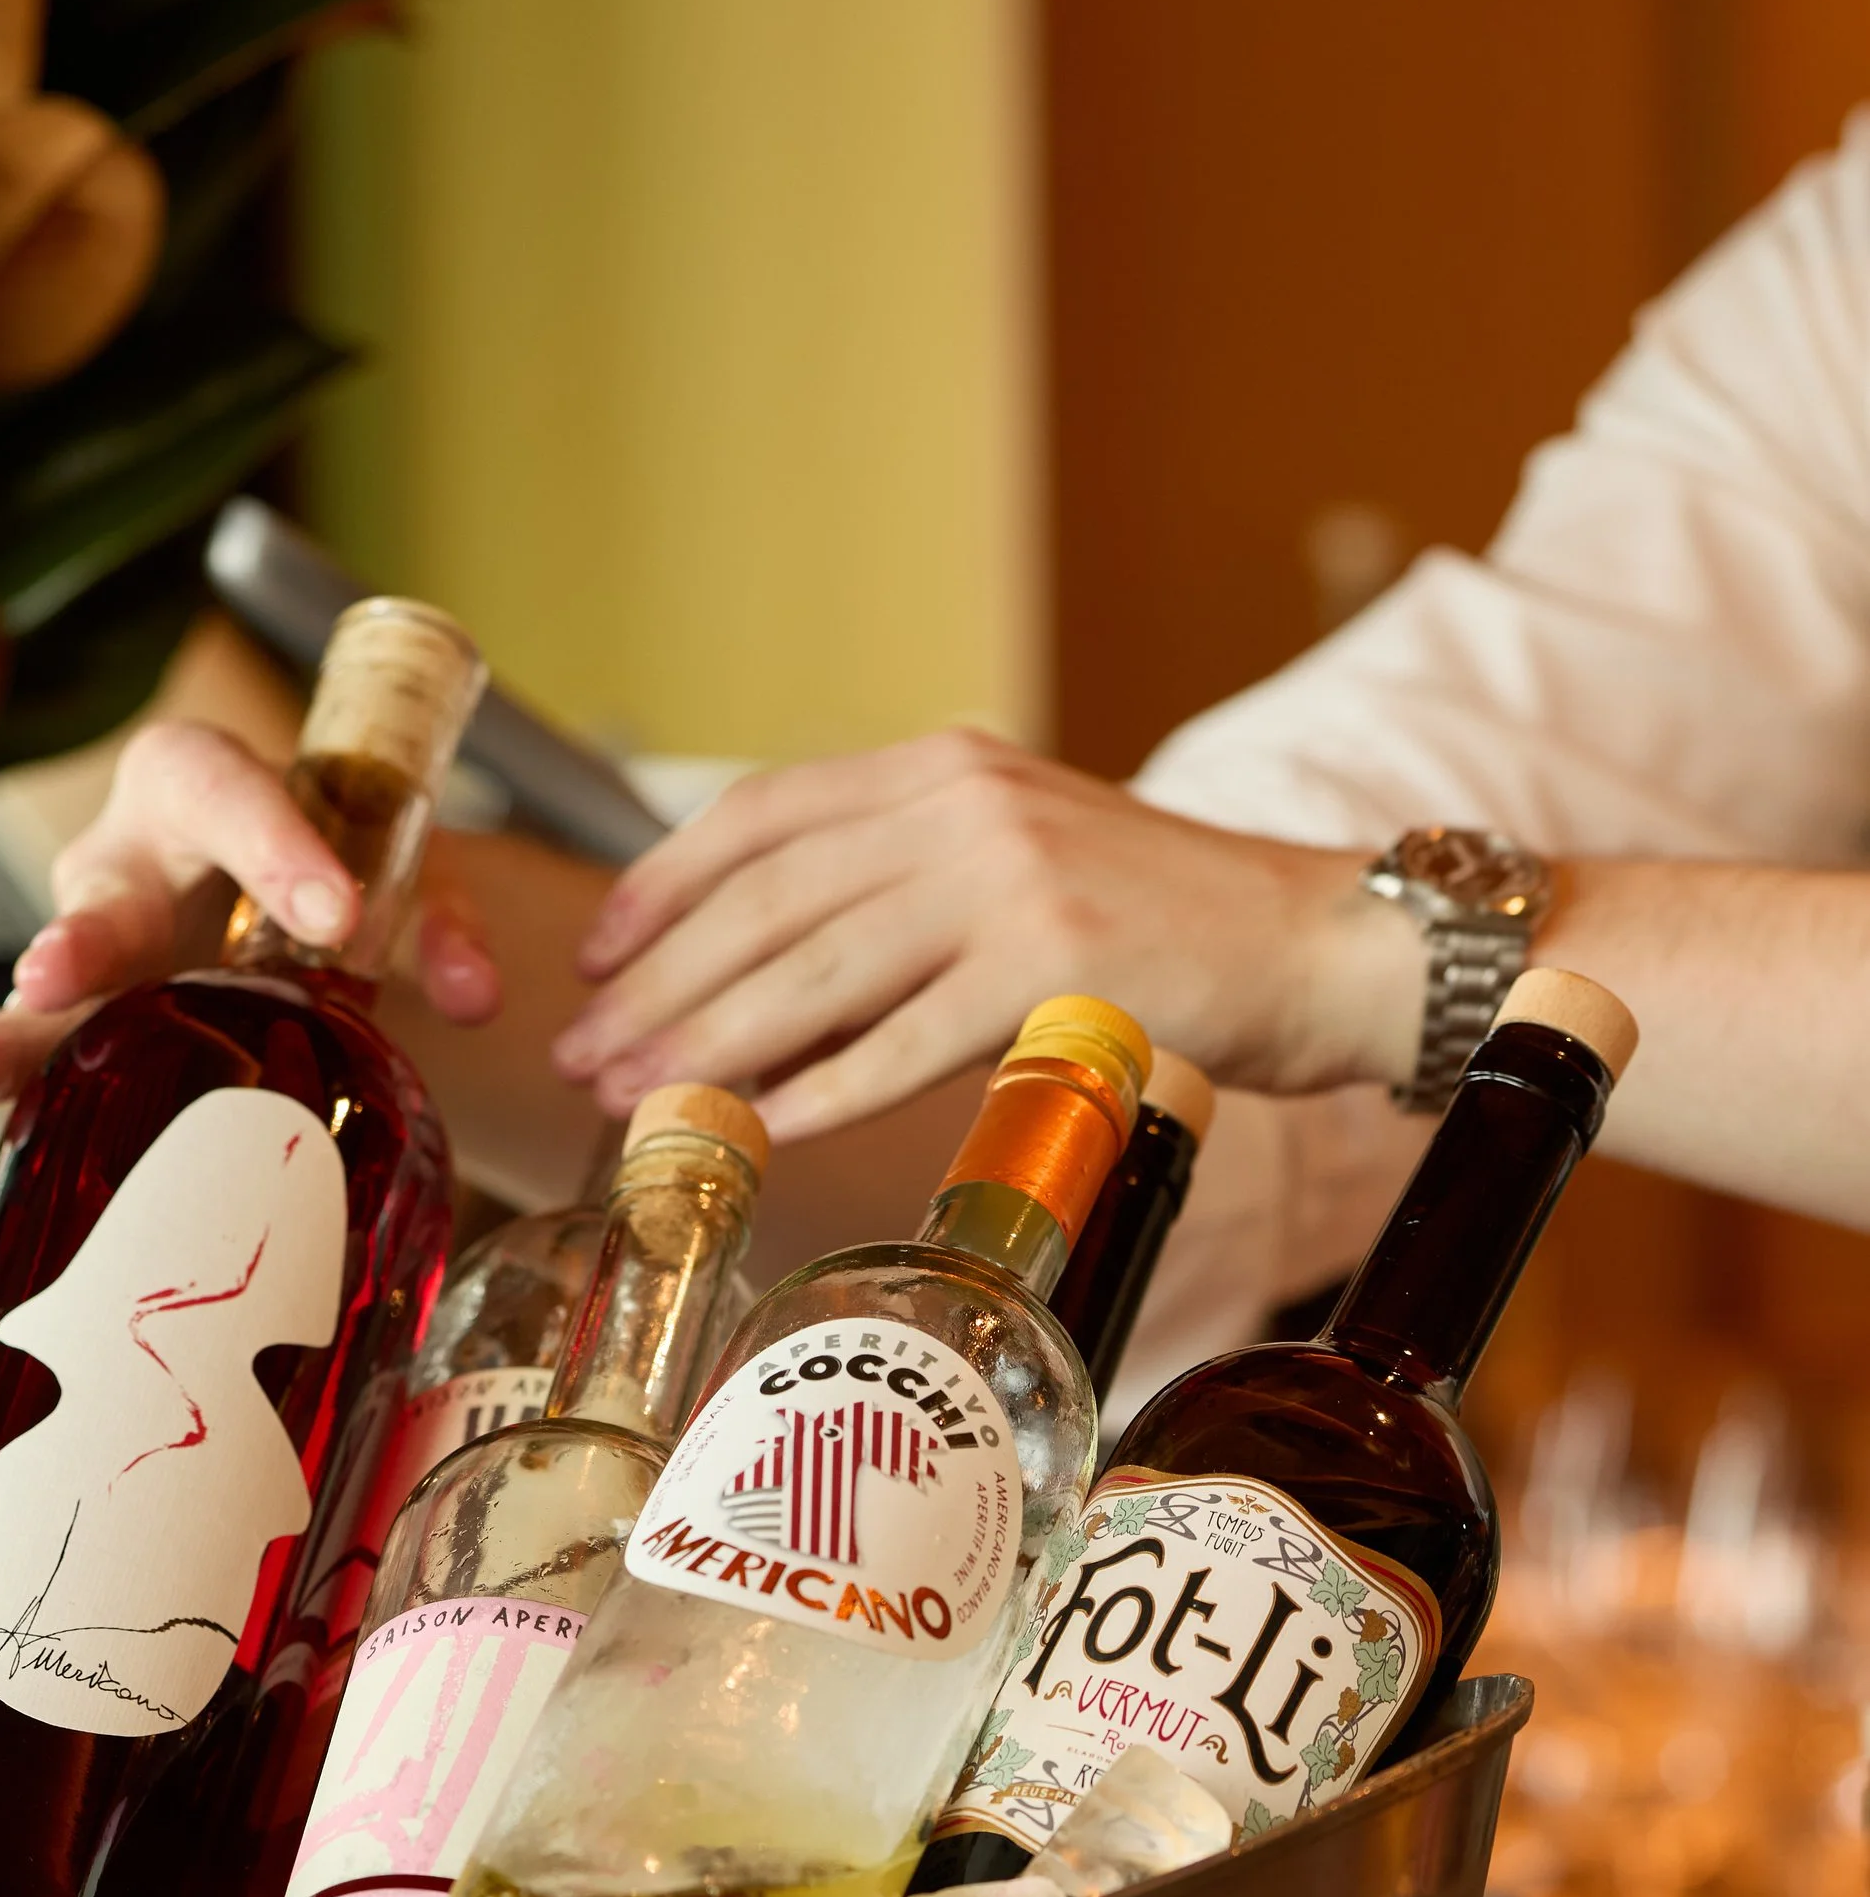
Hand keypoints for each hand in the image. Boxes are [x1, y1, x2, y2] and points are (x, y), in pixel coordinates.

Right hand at [0, 719, 503, 1108]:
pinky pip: (42, 1049)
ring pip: (49, 986)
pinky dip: (10, 1082)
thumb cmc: (324, 867)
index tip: (333, 913)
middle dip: (86, 936)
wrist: (280, 897)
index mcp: (197, 782)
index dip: (273, 847)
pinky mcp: (82, 1020)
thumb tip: (477, 997)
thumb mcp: (398, 872)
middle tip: (69, 969)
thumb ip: (438, 920)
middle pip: (103, 889)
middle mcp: (124, 856)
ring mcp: (90, 944)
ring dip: (15, 1030)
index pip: (224, 790)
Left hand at [549, 731, 1416, 1139]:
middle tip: (587, 1055)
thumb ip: (900, 894)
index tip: (597, 954)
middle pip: (767, 900)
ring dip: (711, 1043)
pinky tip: (760, 1127)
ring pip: (816, 974)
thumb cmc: (1159, 927)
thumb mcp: (1016, 864)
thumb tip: (760, 991)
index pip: (764, 813)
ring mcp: (1008, 886)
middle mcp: (963, 808)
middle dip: (660, 984)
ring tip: (641, 1100)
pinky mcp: (1050, 972)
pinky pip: (903, 1043)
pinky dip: (821, 1091)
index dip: (663, 884)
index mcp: (943, 769)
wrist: (1309, 944)